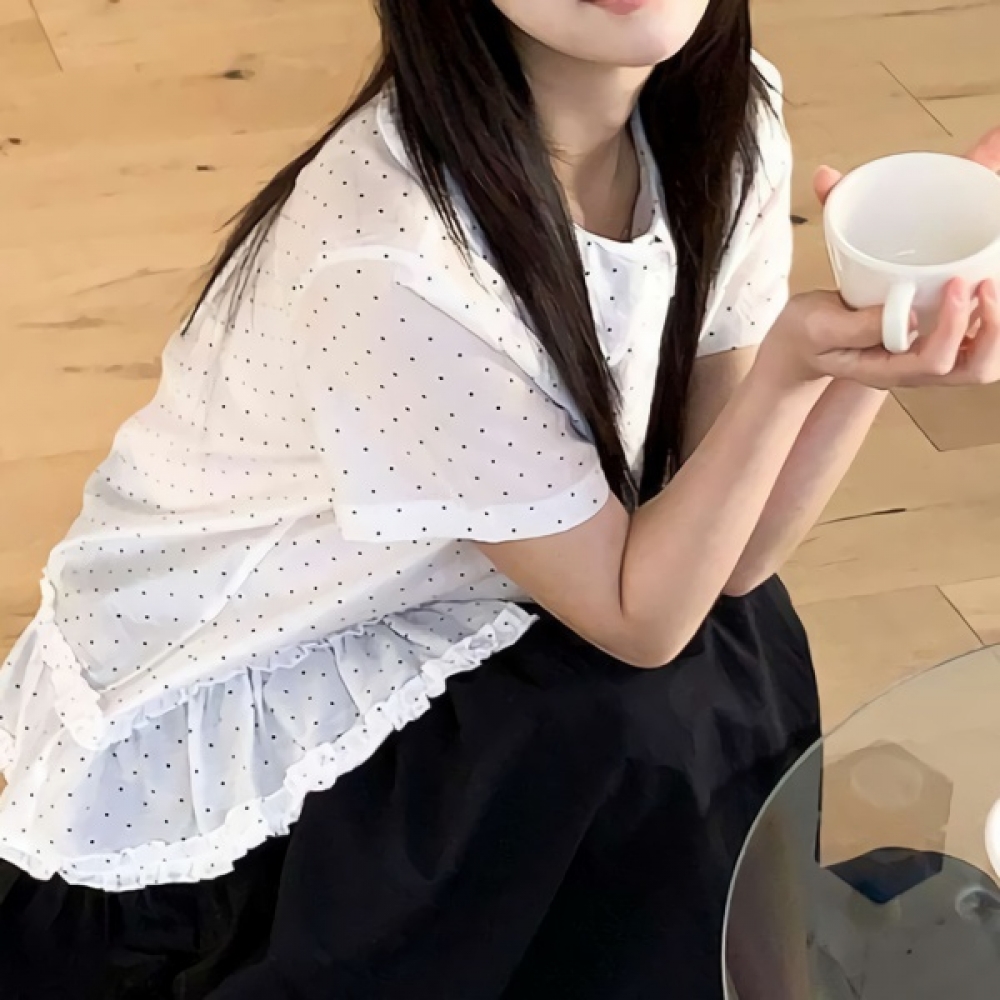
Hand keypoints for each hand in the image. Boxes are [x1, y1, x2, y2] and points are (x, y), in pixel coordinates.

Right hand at [759, 128, 999, 389]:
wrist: (799, 341)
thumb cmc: (807, 334)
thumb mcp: (819, 328)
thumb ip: (859, 326)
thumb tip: (908, 314)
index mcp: (887, 370)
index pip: (936, 362)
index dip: (954, 325)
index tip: (955, 284)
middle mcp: (913, 370)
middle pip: (974, 370)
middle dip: (992, 331)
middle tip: (986, 287)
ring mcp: (924, 358)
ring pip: (982, 360)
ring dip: (996, 327)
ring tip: (989, 286)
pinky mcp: (928, 341)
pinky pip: (973, 341)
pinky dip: (986, 319)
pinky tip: (980, 291)